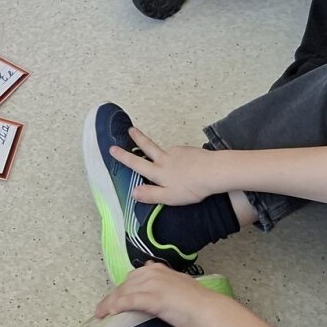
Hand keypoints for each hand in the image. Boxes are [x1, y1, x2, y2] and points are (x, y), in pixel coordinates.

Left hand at [93, 262, 222, 326]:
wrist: (209, 310)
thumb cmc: (199, 303)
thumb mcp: (181, 284)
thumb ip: (167, 282)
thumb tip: (157, 279)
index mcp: (160, 270)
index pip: (134, 277)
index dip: (123, 288)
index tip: (115, 297)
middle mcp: (153, 274)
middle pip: (125, 284)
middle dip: (112, 296)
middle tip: (102, 309)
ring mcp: (152, 285)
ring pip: (123, 292)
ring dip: (109, 303)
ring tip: (100, 313)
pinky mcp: (152, 299)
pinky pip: (128, 301)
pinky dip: (116, 306)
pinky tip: (109, 313)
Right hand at [108, 122, 223, 205]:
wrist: (214, 171)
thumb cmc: (191, 187)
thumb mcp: (169, 197)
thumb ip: (150, 195)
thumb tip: (132, 192)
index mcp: (158, 172)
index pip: (136, 163)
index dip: (123, 156)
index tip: (112, 148)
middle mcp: (165, 159)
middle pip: (148, 146)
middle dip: (138, 138)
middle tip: (130, 129)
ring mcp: (177, 152)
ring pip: (166, 153)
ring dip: (163, 154)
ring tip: (174, 170)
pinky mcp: (188, 150)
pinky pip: (179, 155)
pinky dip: (179, 159)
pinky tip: (187, 168)